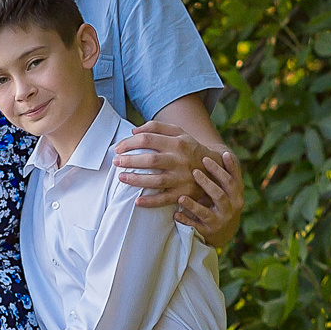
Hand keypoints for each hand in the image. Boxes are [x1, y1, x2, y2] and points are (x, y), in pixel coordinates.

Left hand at [114, 122, 242, 246]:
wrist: (215, 168)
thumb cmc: (190, 149)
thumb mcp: (179, 133)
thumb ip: (157, 127)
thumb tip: (134, 131)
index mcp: (177, 143)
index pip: (148, 140)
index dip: (129, 143)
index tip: (118, 148)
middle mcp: (180, 160)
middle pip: (150, 160)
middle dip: (130, 161)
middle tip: (116, 162)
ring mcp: (182, 178)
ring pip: (156, 180)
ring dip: (136, 180)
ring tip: (121, 178)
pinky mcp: (183, 193)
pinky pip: (165, 199)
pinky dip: (150, 201)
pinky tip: (137, 201)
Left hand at [176, 146, 243, 246]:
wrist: (224, 232)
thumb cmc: (223, 203)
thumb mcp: (228, 190)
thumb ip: (226, 175)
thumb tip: (224, 152)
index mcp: (236, 195)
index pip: (232, 180)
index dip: (223, 168)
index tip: (209, 157)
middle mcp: (230, 209)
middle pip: (220, 195)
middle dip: (207, 183)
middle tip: (194, 171)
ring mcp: (219, 221)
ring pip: (206, 213)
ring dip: (193, 205)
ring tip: (181, 198)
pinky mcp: (207, 232)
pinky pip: (195, 226)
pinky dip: (185, 220)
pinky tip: (176, 214)